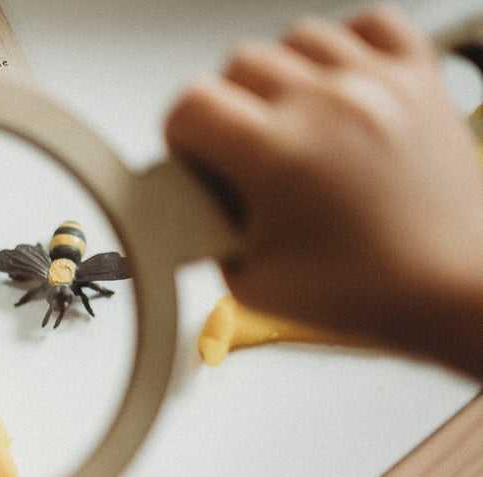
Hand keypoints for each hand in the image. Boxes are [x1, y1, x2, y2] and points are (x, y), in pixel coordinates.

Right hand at [165, 5, 482, 373]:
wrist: (452, 291)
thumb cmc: (368, 292)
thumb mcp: (251, 281)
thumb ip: (207, 232)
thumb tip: (193, 201)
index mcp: (278, 153)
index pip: (190, 104)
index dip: (180, 137)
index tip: (196, 161)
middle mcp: (327, 104)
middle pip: (238, 65)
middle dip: (227, 109)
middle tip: (242, 154)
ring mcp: (378, 84)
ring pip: (297, 38)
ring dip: (282, 76)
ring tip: (292, 121)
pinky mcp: (419, 79)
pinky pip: (371, 23)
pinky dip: (346, 45)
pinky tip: (337, 85)